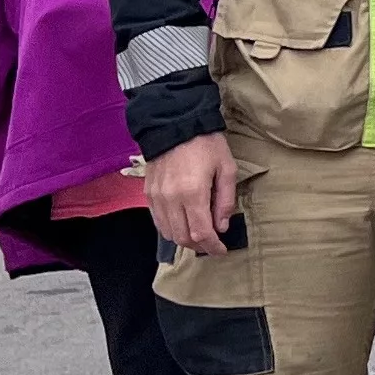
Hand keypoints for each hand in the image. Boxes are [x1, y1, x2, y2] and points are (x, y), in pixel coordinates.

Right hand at [145, 133, 238, 252]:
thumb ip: (226, 201)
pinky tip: (183, 223)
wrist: (175, 124)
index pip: (201, 233)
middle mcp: (171, 199)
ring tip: (199, 233)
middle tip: (212, 242)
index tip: (221, 250)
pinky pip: (158, 221)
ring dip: (184, 239)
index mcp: (192, 193)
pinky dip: (170, 228)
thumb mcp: (226, 169)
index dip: (213, 247)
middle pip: (182, 238)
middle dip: (199, 245)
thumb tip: (221, 226)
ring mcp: (156, 197)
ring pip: (168, 233)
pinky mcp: (148, 193)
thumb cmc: (205, 144)